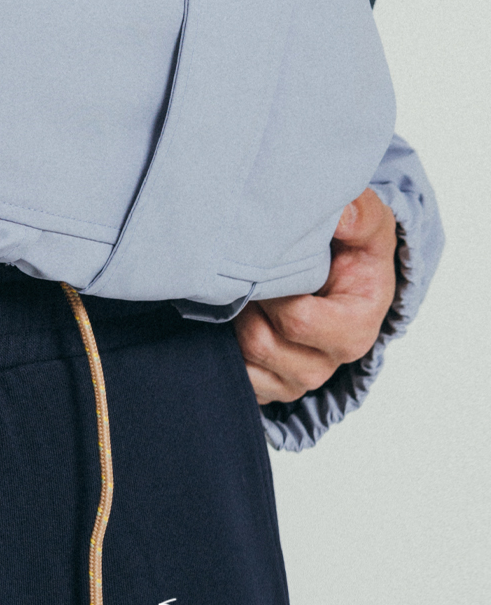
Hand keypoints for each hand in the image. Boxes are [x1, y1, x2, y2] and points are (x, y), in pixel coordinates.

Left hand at [234, 187, 396, 404]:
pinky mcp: (271, 390)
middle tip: (251, 275)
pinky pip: (236, 375)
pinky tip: (245, 318)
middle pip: (261, 342)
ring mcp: (296, 382)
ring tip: (250, 293)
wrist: (348, 288)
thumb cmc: (358, 260)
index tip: (270, 263)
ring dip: (238, 321)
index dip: (273, 290)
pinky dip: (231, 345)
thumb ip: (362, 217)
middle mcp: (326, 364)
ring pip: (244, 358)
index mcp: (354, 332)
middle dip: (249, 304)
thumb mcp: (372, 231)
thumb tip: (342, 215)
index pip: (296, 320)